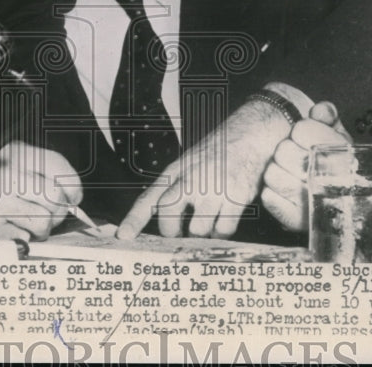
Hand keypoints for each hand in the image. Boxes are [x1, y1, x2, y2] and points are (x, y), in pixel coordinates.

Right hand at [0, 142, 82, 240]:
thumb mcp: (17, 159)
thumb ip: (44, 172)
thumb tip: (71, 198)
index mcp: (16, 152)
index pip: (58, 166)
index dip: (73, 186)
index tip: (74, 198)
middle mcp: (6, 174)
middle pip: (54, 196)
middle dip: (58, 211)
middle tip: (51, 214)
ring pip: (43, 221)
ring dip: (42, 229)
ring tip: (30, 223)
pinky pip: (25, 238)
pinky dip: (24, 238)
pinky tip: (14, 228)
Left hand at [117, 100, 296, 240]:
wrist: (248, 136)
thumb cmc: (217, 153)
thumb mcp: (187, 164)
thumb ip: (173, 188)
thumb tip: (162, 220)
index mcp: (175, 172)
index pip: (149, 199)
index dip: (134, 219)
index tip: (123, 236)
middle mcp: (191, 179)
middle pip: (168, 217)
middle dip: (172, 233)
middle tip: (179, 234)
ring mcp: (213, 188)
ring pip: (197, 230)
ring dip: (202, 234)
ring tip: (208, 221)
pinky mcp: (235, 197)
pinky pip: (223, 230)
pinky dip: (222, 232)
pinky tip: (224, 221)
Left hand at [260, 101, 351, 231]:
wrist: (339, 201)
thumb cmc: (334, 160)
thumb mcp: (336, 133)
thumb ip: (327, 116)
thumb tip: (321, 111)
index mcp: (343, 155)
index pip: (303, 130)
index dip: (300, 131)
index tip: (304, 136)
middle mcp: (330, 181)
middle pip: (284, 151)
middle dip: (287, 150)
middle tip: (296, 155)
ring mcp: (312, 202)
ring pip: (272, 174)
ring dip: (277, 171)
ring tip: (290, 173)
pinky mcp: (295, 220)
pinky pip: (269, 197)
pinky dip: (272, 192)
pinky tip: (286, 190)